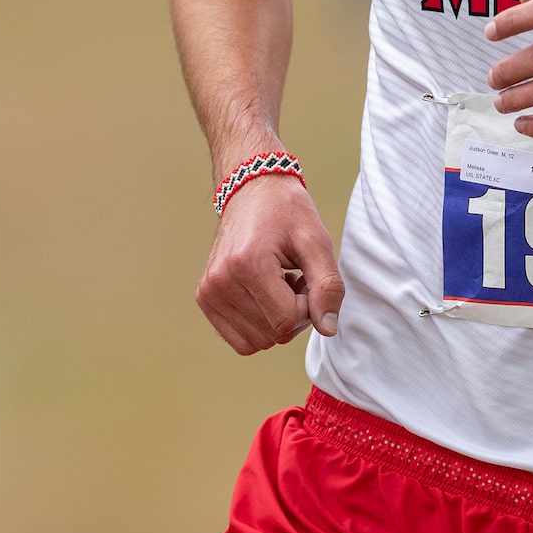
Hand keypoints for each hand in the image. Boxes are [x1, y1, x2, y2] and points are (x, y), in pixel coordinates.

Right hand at [196, 175, 344, 355]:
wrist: (252, 190)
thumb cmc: (286, 212)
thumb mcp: (316, 241)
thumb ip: (328, 286)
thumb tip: (328, 328)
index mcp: (248, 264)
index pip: (287, 321)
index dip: (308, 308)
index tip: (307, 279)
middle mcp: (221, 281)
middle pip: (273, 334)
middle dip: (294, 314)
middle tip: (295, 280)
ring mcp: (208, 292)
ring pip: (257, 341)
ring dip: (277, 320)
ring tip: (279, 285)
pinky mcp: (205, 298)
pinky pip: (240, 340)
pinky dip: (259, 325)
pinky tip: (265, 294)